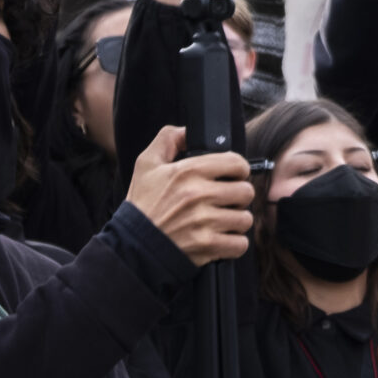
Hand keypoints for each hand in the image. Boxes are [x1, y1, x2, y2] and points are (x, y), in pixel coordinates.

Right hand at [125, 128, 253, 265]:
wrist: (131, 246)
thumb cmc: (142, 206)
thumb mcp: (146, 165)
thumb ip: (168, 139)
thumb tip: (188, 130)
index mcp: (187, 172)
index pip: (237, 163)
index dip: (238, 169)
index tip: (232, 176)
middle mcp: (197, 195)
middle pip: (246, 192)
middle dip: (238, 197)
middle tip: (225, 201)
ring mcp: (203, 223)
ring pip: (245, 219)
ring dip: (236, 221)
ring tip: (221, 221)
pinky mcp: (207, 246)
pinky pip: (240, 244)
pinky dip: (233, 244)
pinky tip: (220, 238)